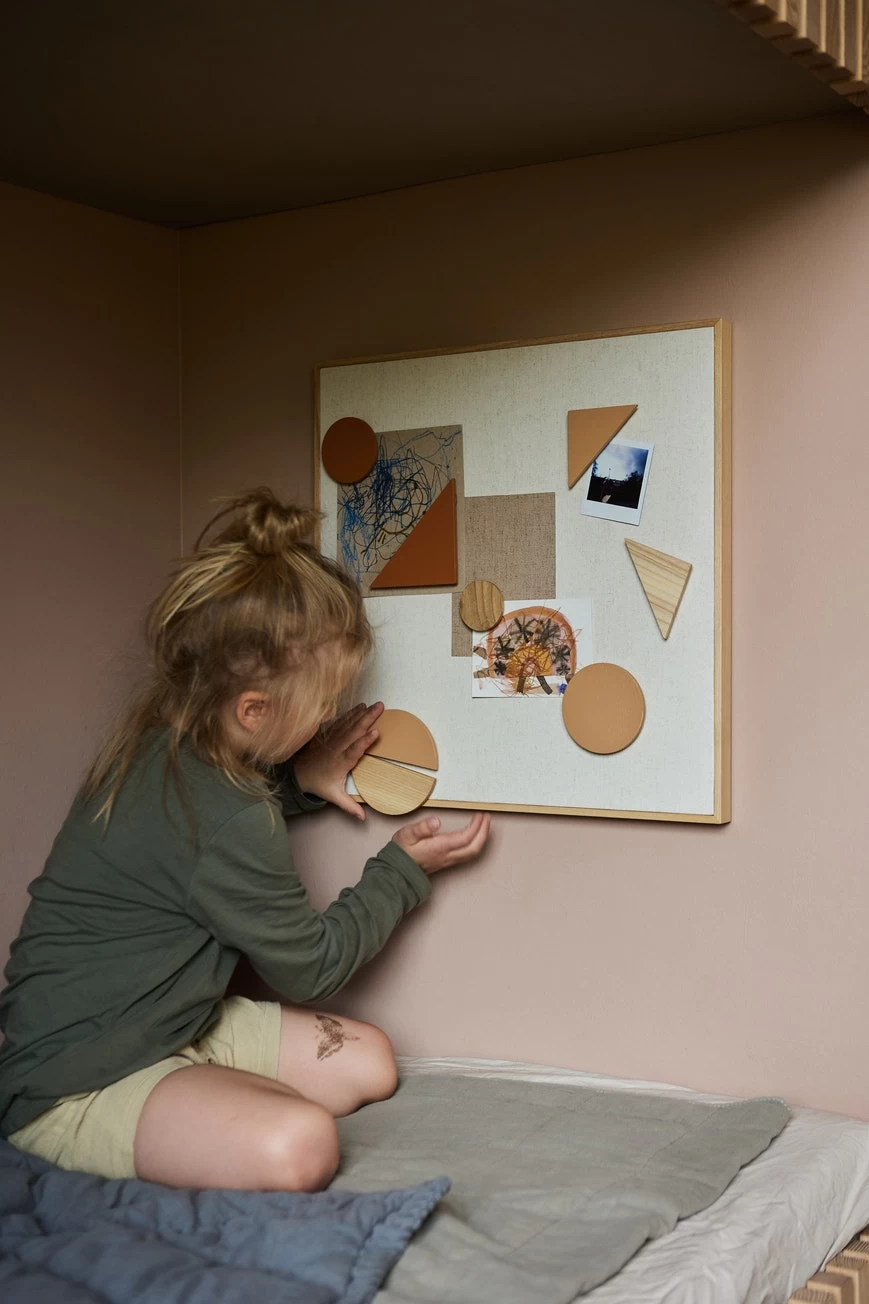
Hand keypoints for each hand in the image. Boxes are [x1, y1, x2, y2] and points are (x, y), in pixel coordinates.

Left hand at [293, 702, 383, 820]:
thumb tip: (363, 818)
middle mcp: (337, 748)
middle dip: (368, 719)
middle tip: (381, 708)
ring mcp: (333, 739)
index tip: (376, 732)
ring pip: (349, 723)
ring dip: (362, 713)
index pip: (354, 751)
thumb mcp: (333, 796)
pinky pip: (342, 721)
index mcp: (340, 763)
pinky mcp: (330, 734)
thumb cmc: (319, 783)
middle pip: (354, 731)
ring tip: (375, 705)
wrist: (298, 772)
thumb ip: (349, 806)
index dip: (365, 742)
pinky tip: (360, 707)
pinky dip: (351, 713)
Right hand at [393, 811, 490, 874]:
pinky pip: (467, 855)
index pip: (465, 837)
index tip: (480, 814)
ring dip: (481, 838)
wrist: (397, 870)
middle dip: (484, 832)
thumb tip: (436, 820)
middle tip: (487, 817)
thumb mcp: (407, 834)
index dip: (476, 825)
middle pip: (474, 847)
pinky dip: (475, 844)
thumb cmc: (401, 851)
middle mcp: (447, 856)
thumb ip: (421, 827)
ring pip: (472, 853)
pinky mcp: (447, 862)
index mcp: (440, 847)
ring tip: (484, 825)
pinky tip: (474, 836)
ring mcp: (448, 861)